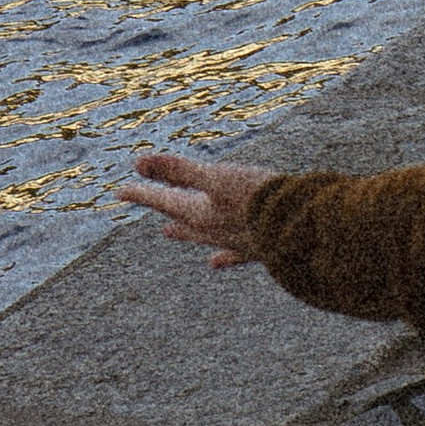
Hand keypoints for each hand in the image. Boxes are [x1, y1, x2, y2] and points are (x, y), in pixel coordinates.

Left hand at [119, 150, 276, 270]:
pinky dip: (223, 257)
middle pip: (186, 222)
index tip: (120, 192)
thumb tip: (137, 162)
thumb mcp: (217, 178)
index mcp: (203, 214)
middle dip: (170, 216)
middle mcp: (216, 232)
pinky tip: (217, 263)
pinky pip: (235, 254)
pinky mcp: (262, 250)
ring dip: (190, 235)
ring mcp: (239, 243)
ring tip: (173, 233)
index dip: (143, 193)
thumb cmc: (259, 200)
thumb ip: (179, 170)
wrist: (304, 230)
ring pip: (207, 238)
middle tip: (157, 224)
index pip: (165, 200)